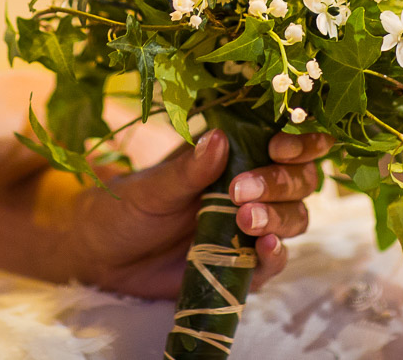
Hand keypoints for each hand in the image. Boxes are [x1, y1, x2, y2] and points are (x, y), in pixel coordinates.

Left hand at [60, 128, 331, 298]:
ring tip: (247, 220)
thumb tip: (218, 137)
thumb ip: (188, 168)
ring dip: (279, 217)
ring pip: (293, 219)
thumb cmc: (128, 207)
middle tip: (240, 191)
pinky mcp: (243, 266)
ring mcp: (249, 228)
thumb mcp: (153, 186)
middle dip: (280, 183)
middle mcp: (251, 189)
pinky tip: (266, 247)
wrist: (104, 256)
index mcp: (234, 157)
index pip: (284, 143)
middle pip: (298, 182)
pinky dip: (276, 255)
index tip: (280, 148)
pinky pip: (273, 262)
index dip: (298, 143)